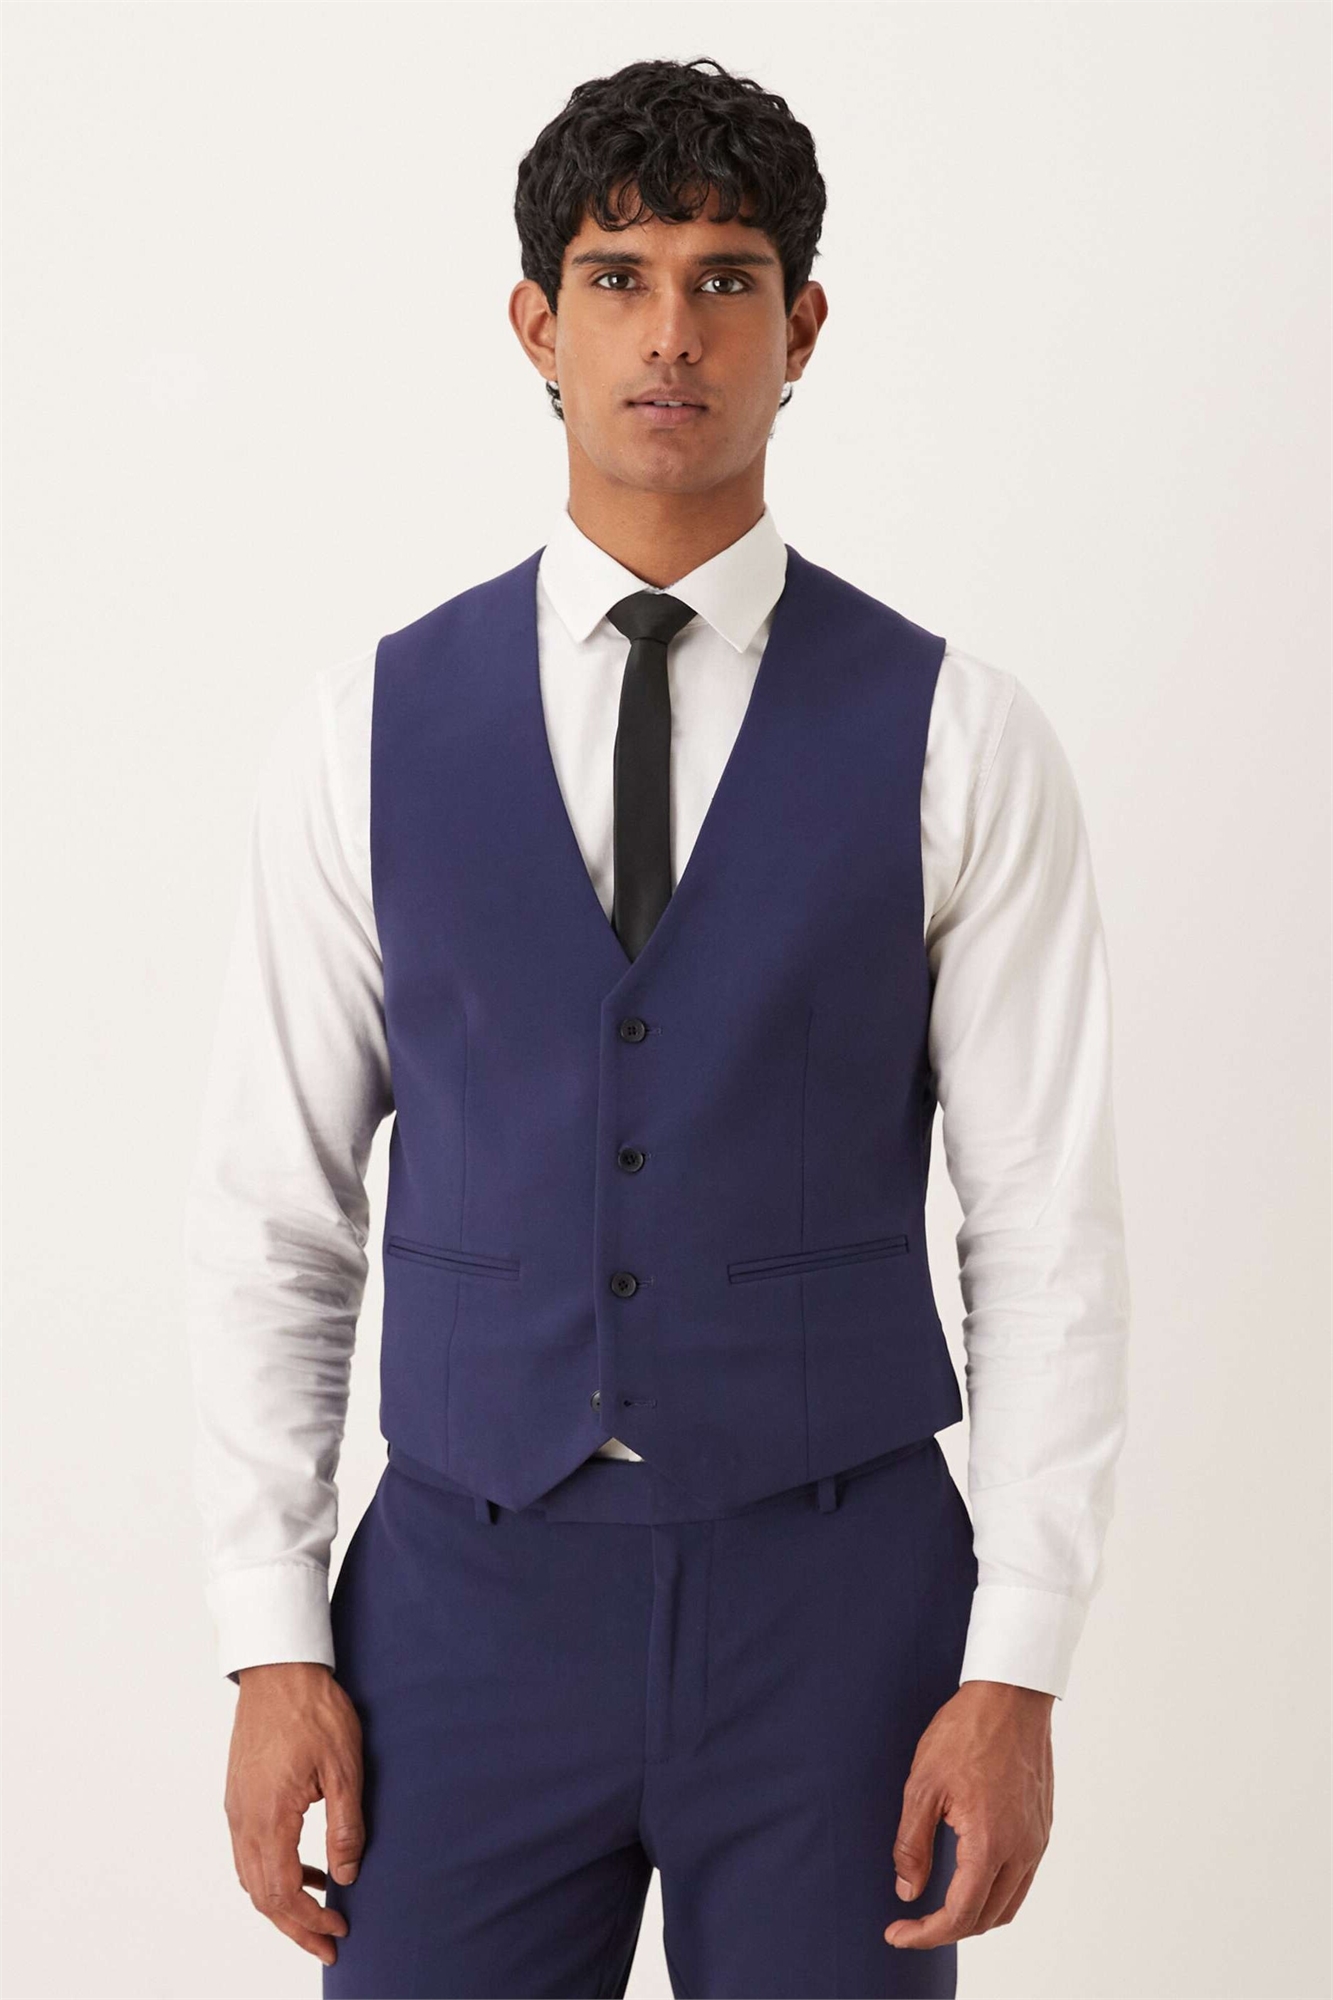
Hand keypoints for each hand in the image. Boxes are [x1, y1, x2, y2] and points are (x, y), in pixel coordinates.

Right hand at [224, 1661, 364, 1967]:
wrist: (279, 1667)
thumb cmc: (314, 1709)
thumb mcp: (345, 1766)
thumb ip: (346, 1827)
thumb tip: (346, 1876)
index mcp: (270, 1817)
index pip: (283, 1893)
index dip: (309, 1922)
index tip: (337, 1932)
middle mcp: (244, 1819)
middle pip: (261, 1896)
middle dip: (295, 1926)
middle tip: (327, 1943)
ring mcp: (236, 1807)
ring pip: (251, 1877)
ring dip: (282, 1902)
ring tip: (320, 1909)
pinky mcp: (238, 1795)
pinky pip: (250, 1851)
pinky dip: (273, 1872)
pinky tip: (305, 1866)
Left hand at [885, 1678, 1053, 1948]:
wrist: (1010, 1694)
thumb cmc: (966, 1731)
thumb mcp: (923, 1785)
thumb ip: (912, 1844)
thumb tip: (907, 1890)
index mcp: (990, 1843)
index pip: (959, 1915)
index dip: (925, 1934)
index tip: (897, 1933)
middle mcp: (1021, 1849)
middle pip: (986, 1918)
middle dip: (947, 1930)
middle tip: (912, 1923)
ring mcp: (1036, 1839)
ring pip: (1009, 1904)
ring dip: (974, 1916)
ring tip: (939, 1908)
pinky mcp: (1042, 1826)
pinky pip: (1022, 1879)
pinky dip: (996, 1892)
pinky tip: (971, 1876)